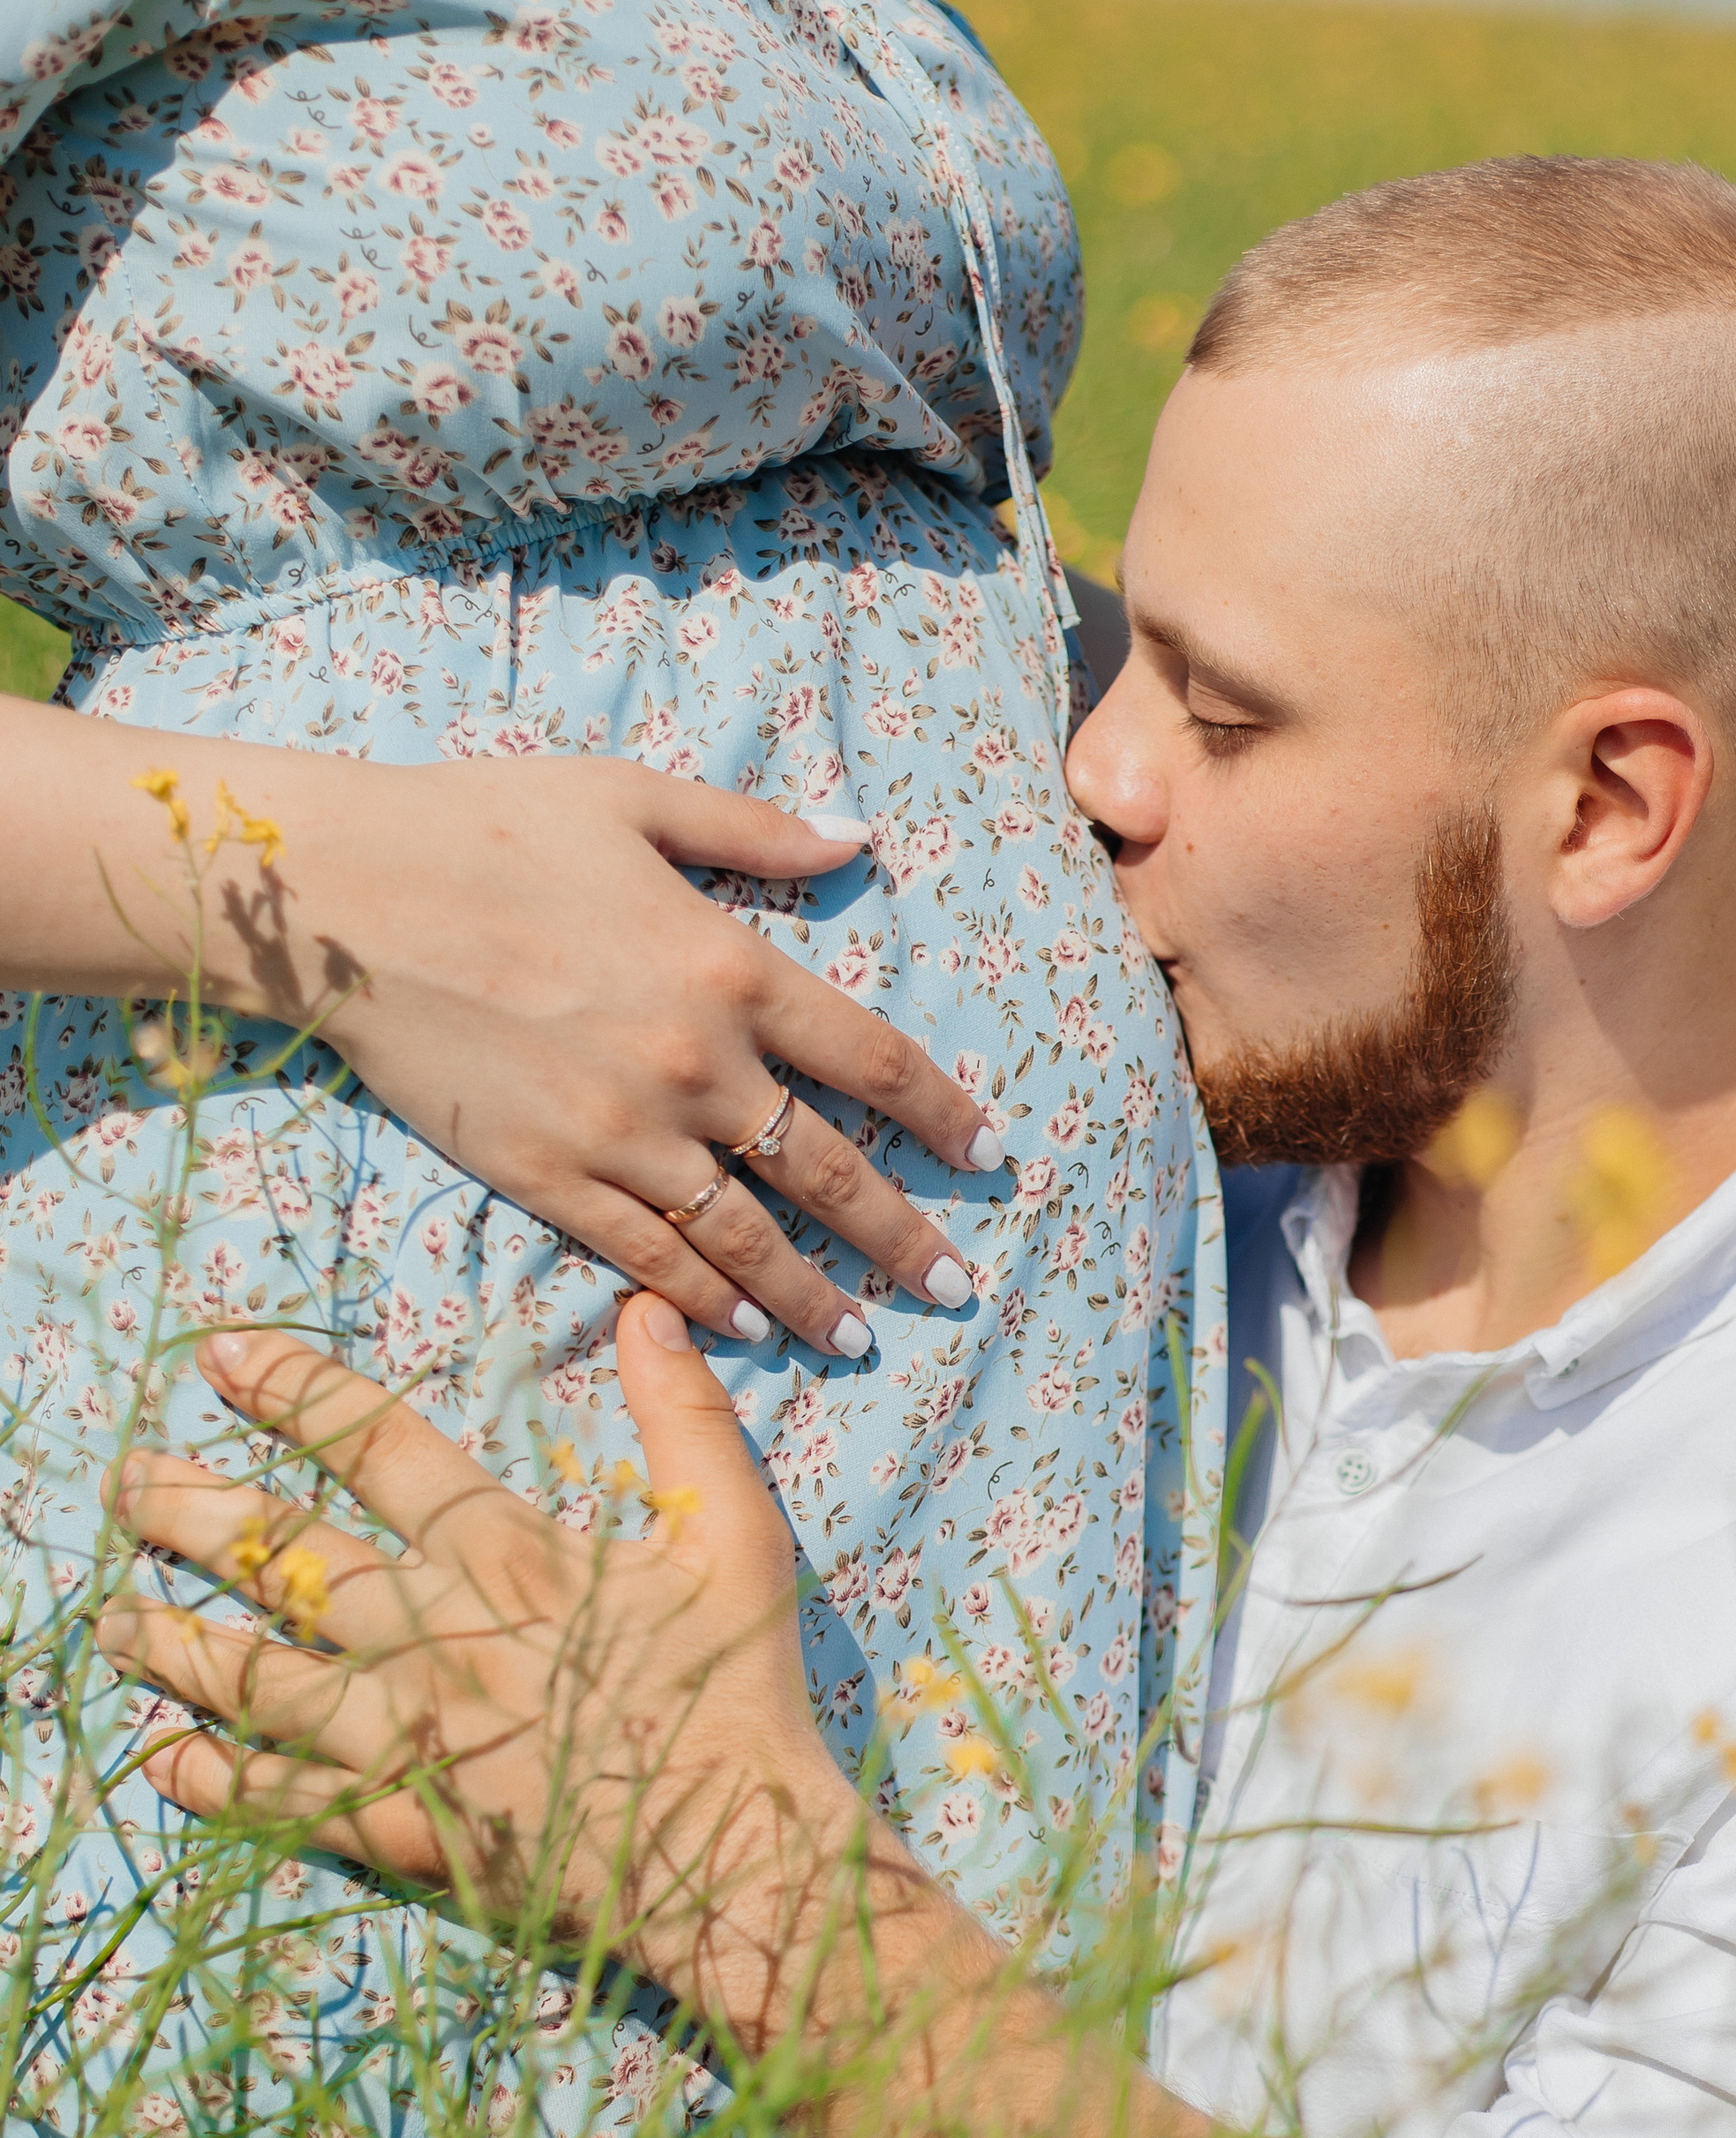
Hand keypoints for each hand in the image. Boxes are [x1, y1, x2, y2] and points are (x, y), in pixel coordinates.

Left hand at [101, 1308, 1375, 2137]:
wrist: (735, 1856)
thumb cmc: (740, 1694)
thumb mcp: (735, 1538)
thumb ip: (685, 1421)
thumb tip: (645, 1310)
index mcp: (507, 1555)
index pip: (379, 1449)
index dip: (295, 1394)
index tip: (218, 1353)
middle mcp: (431, 1633)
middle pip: (283, 1555)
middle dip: (191, 1509)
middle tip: (123, 1479)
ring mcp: (405, 1734)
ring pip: (255, 1673)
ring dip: (174, 1639)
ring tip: (112, 1617)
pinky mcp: (401, 1825)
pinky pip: (282, 1799)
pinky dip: (215, 1779)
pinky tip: (162, 1758)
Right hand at [112, 742, 1002, 1352]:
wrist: (342, 897)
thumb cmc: (485, 825)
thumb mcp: (634, 798)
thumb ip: (755, 829)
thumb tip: (860, 836)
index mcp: (730, 966)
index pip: (873, 1060)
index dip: (943, 1114)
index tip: (991, 1156)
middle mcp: (693, 1064)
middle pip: (828, 1168)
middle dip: (901, 1237)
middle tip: (955, 1290)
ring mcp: (620, 1132)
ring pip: (746, 1235)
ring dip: (812, 1294)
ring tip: (860, 1339)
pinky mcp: (547, 1176)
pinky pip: (649, 1254)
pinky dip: (706, 1301)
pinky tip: (747, 1331)